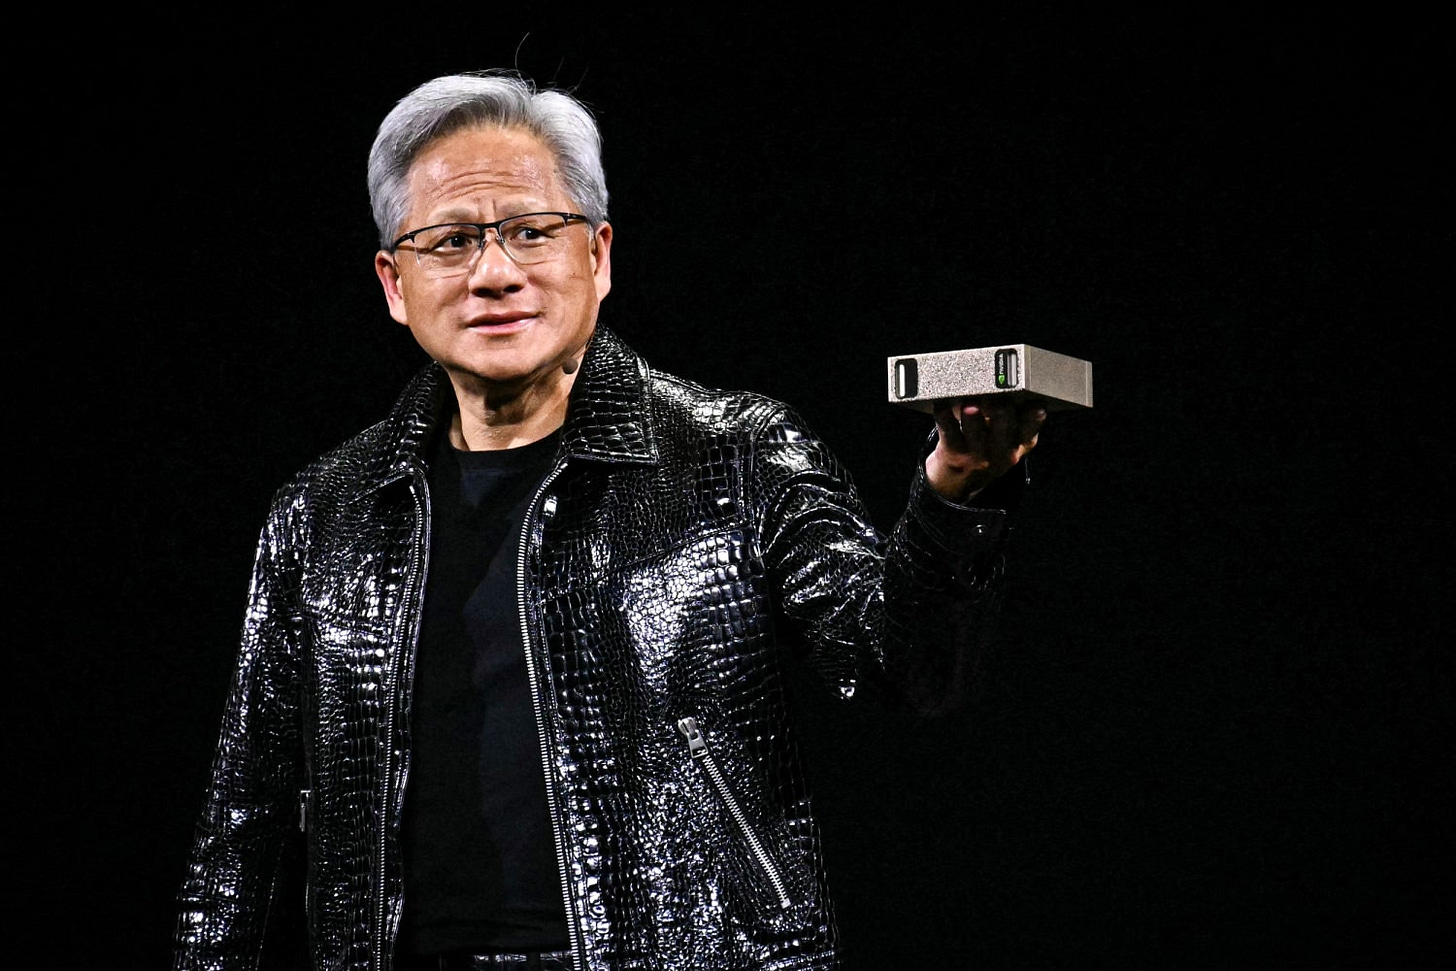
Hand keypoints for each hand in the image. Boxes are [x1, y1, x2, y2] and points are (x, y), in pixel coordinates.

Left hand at [925, 396, 1046, 501]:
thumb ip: (1013, 418)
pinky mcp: (952, 453)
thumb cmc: (987, 452)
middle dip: (998, 403)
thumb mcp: (1009, 442)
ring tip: (968, 398)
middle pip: (1004, 422)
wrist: (959, 483)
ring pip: (974, 425)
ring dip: (970, 409)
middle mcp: (1001, 452)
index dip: (1033, 414)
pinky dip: (942, 412)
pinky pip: (946, 427)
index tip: (1032, 401)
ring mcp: (976, 454)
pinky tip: (941, 401)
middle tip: (993, 388)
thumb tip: (1007, 382)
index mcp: (1020, 445)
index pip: (1031, 428)